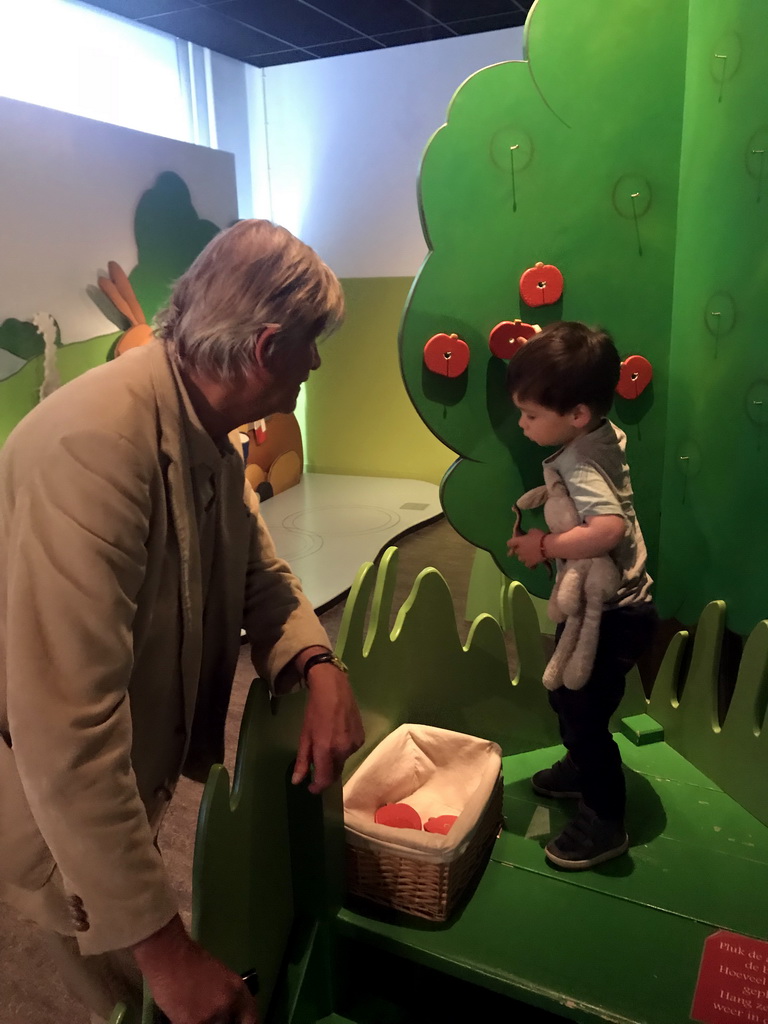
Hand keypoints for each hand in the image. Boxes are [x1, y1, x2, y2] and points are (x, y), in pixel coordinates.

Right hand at [133, 915, 258, 1023]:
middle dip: (222, 1021)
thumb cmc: (192, 959)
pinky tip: (182, 1014)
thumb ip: (225, 995)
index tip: (236, 1023)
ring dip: (204, 1022)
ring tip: (194, 1011)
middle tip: (211, 1015)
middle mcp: (227, 1004)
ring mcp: (209, 1016)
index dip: (245, 1023)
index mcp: (237, 989)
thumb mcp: (219, 975)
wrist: (169, 955)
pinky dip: (187, 1022)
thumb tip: (226, 1010)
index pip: (251, 1018)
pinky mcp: (191, 1023)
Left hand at [293, 665, 363, 793]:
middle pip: (335, 773)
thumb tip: (297, 781)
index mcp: (327, 750)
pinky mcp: (362, 738)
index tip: (310, 788)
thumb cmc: (315, 710)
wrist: (333, 688)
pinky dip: (342, 750)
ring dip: (333, 761)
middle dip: (324, 775)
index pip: (325, 780)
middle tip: (314, 769)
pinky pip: (350, 752)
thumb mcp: (305, 735)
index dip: (316, 787)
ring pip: (342, 762)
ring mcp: (355, 745)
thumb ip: (302, 760)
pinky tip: (336, 737)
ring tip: (325, 745)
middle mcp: (344, 751)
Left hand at [507, 527, 548, 568]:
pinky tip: (534, 562)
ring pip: (520, 559)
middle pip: (516, 551)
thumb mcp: (533, 531)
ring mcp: (524, 558)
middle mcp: (519, 550)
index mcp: (518, 541)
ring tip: (530, 555)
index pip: (509, 543)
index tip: (515, 543)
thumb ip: (528, 534)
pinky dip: (530, 564)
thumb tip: (528, 536)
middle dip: (520, 550)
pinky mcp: (530, 563)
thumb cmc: (540, 537)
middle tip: (526, 548)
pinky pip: (527, 565)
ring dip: (524, 557)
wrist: (548, 546)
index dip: (512, 543)